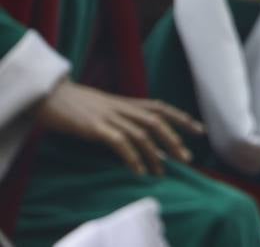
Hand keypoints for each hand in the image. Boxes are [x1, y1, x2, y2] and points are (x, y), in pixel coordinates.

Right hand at [35, 79, 204, 175]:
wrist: (51, 95)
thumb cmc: (78, 104)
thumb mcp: (107, 107)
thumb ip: (125, 117)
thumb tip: (143, 136)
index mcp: (127, 103)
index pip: (161, 108)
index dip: (182, 118)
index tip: (200, 131)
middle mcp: (123, 108)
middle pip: (157, 122)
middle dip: (174, 140)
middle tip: (187, 159)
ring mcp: (110, 116)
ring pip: (141, 133)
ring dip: (154, 154)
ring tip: (162, 173)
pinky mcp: (95, 127)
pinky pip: (119, 142)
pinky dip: (131, 157)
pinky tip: (138, 171)